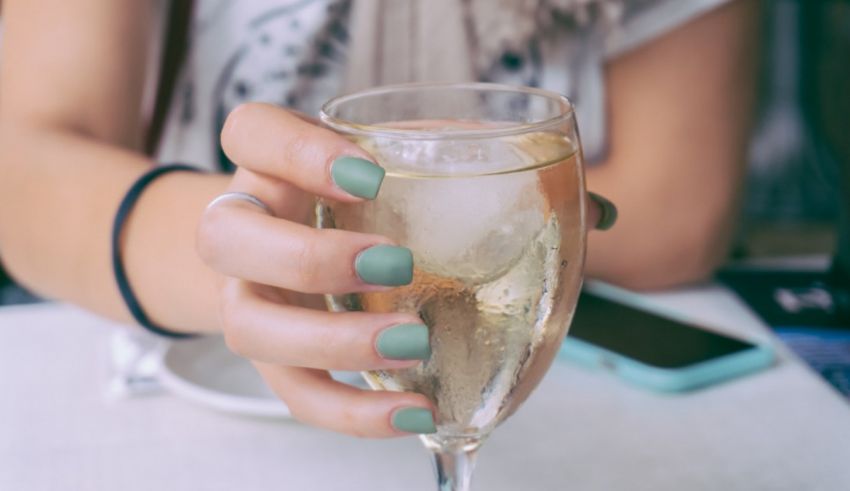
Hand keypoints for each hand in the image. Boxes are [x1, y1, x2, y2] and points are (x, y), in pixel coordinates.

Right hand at [197, 103, 615, 437]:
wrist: (297, 250)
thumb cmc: (366, 206)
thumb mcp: (412, 173)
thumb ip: (491, 177)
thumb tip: (598, 209)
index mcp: (278, 164)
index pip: (251, 131)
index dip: (296, 149)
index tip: (368, 175)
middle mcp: (250, 227)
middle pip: (226, 235)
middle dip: (309, 255)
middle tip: (396, 266)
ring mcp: (251, 296)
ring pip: (249, 326)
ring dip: (333, 342)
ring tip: (413, 346)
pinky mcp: (275, 360)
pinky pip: (294, 394)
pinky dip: (353, 411)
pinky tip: (415, 411)